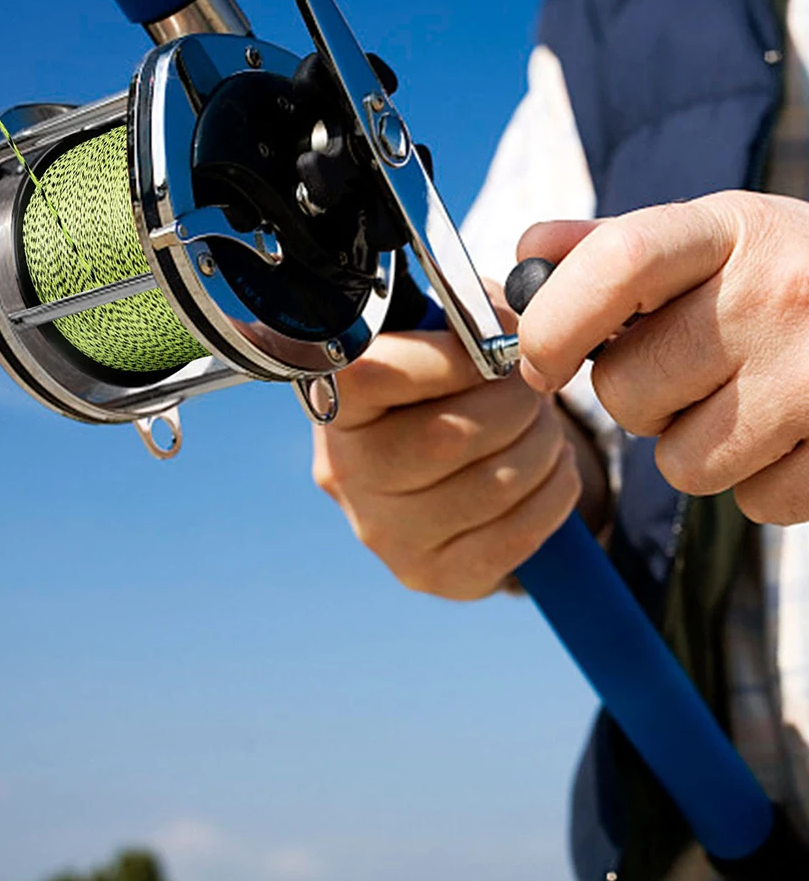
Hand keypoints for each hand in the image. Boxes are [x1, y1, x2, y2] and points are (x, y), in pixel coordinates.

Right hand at [312, 320, 582, 599]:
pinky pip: (515, 537)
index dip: (449, 357)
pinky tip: (549, 472)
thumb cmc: (444, 383)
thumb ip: (471, 313)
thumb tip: (516, 324)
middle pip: (447, 437)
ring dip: (543, 446)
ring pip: (491, 486)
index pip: (372, 376)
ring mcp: (385, 533)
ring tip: (541, 428)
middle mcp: (346, 474)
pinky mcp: (432, 575)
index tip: (493, 347)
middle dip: (516, 403)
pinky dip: (553, 496)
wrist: (441, 465)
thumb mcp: (445, 332)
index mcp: (335, 403)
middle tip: (534, 387)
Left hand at [516, 190, 808, 525]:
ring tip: (740, 400)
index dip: (552, 324)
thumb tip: (529, 253)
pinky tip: (787, 433)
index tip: (538, 363)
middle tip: (682, 374)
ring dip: (694, 447)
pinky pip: (754, 503)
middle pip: (627, 389)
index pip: (614, 263)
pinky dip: (758, 481)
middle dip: (634, 398)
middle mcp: (780, 294)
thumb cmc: (788, 277)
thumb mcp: (714, 240)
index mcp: (730, 230)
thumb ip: (614, 247)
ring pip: (682, 464)